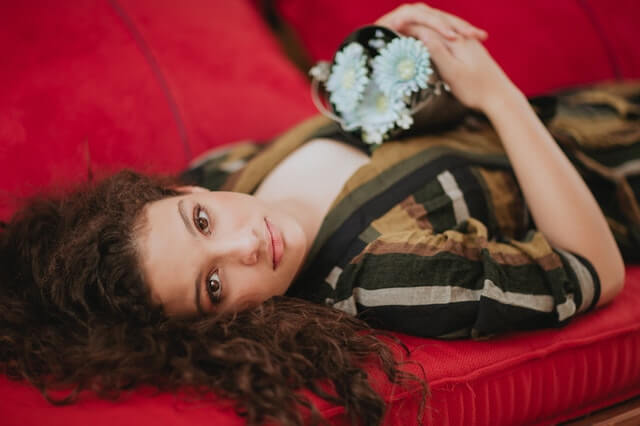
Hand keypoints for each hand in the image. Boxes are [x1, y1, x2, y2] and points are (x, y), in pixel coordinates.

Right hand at [376, 3, 519, 111]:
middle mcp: (463, 38)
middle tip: (395, 32)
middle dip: (416, 30)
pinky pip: (449, 44)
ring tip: (409, 40)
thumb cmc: (475, 89)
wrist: (500, 98)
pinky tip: (430, 53)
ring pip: (442, 36)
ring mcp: (469, 45)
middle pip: (435, 29)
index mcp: (457, 41)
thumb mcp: (452, 72)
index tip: (392, 33)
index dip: (409, 30)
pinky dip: (436, 46)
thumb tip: (422, 34)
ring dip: (425, 37)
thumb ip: (437, 51)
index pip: (428, 29)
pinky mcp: (471, 55)